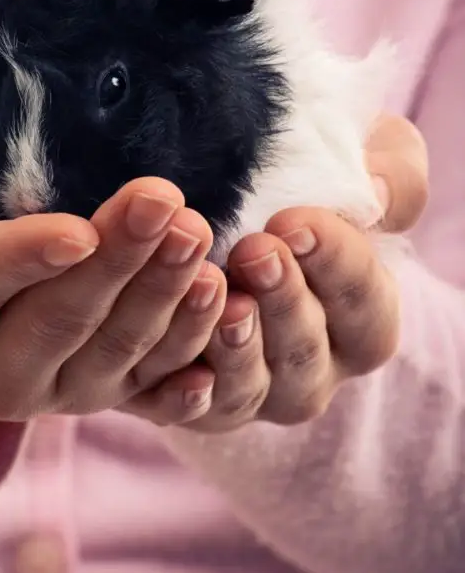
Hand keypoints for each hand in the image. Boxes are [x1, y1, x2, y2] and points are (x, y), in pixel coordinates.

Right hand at [0, 165, 228, 474]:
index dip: (23, 258)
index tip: (78, 227)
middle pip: (59, 321)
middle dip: (116, 263)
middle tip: (164, 202)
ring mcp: (47, 394)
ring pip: (116, 350)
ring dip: (165, 295)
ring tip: (200, 237)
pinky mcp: (95, 393)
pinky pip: (151, 379)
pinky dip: (192, 349)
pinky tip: (227, 315)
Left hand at [124, 114, 428, 432]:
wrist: (213, 206)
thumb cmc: (304, 181)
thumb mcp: (364, 161)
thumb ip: (392, 175)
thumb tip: (380, 195)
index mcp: (362, 319)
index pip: (364, 302)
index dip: (335, 264)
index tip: (292, 222)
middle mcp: (312, 368)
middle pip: (307, 351)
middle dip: (283, 301)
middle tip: (253, 251)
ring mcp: (253, 393)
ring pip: (251, 389)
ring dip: (236, 348)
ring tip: (214, 294)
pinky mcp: (193, 404)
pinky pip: (191, 412)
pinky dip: (186, 397)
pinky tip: (181, 369)